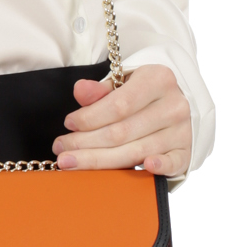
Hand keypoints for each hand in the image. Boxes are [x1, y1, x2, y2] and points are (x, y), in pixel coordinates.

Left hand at [53, 64, 191, 175]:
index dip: (89, 118)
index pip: (118, 105)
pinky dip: (159, 166)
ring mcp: (182, 130)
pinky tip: (143, 167)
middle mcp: (173, 105)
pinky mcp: (186, 151)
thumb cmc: (143, 94)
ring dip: (99, 160)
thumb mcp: (122, 82)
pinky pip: (172, 163)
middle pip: (122, 132)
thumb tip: (80, 91)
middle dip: (85, 143)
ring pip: (135, 151)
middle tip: (61, 149)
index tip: (69, 124)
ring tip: (71, 162)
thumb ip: (100, 89)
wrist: (178, 103)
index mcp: (158, 79)